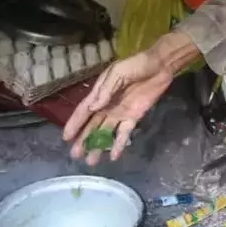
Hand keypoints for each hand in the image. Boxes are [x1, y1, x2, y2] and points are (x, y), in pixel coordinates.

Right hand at [62, 49, 172, 164]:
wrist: (160, 66)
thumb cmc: (136, 65)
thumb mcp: (118, 73)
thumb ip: (106, 91)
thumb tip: (92, 108)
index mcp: (100, 93)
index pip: (84, 111)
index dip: (74, 124)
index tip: (66, 138)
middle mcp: (107, 106)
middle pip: (92, 125)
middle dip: (83, 140)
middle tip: (75, 155)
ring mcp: (120, 113)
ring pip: (105, 132)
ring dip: (98, 146)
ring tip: (91, 161)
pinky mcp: (134, 117)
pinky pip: (124, 133)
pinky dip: (119, 144)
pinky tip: (114, 156)